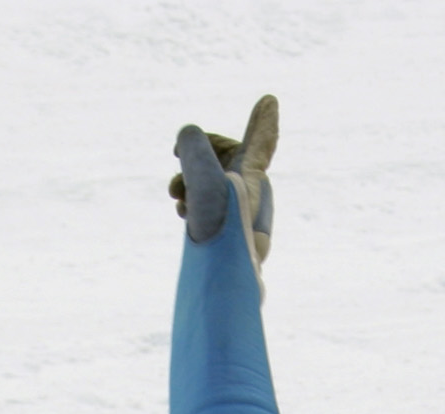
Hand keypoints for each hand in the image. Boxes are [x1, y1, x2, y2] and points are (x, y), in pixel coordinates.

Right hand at [169, 95, 277, 271]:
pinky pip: (210, 203)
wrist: (225, 280)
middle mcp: (250, 194)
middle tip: (175, 157)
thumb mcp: (202, 178)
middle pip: (225, 158)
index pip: (259, 142)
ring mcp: (238, 213)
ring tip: (176, 195)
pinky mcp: (226, 230)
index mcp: (253, 179)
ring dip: (190, 180)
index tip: (269, 101)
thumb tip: (188, 134)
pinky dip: (194, 200)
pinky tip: (182, 210)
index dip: (261, 121)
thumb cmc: (219, 231)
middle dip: (197, 155)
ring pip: (213, 182)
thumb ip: (194, 147)